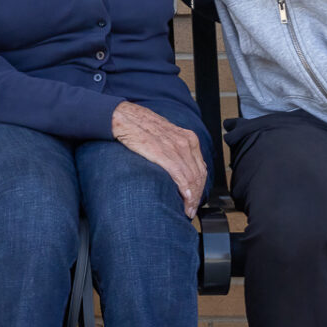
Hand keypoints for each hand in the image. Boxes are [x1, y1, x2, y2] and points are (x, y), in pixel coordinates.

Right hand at [110, 102, 206, 217]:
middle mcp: (186, 142)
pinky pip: (180, 174)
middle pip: (199, 175)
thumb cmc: (142, 127)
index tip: (195, 201)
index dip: (200, 188)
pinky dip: (185, 189)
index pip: (201, 169)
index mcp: (189, 138)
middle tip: (191, 210)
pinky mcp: (163, 153)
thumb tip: (179, 169)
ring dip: (192, 197)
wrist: (124, 117)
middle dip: (197, 196)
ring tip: (187, 210)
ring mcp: (176, 147)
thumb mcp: (166, 136)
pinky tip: (184, 199)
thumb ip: (176, 150)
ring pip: (192, 177)